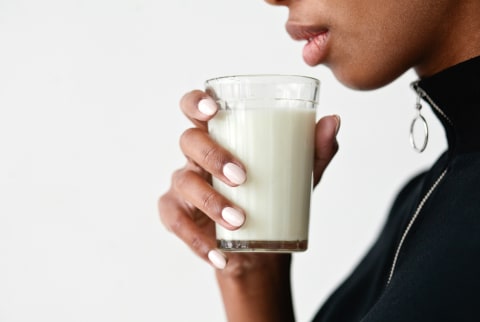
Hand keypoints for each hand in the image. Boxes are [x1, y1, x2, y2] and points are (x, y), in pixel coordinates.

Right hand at [158, 89, 338, 320]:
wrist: (262, 246)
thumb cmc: (274, 197)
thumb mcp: (298, 176)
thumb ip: (315, 149)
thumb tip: (333, 121)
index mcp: (221, 137)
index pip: (197, 108)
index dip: (197, 102)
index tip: (214, 109)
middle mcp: (197, 157)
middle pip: (189, 141)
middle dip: (212, 155)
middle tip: (242, 176)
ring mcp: (183, 185)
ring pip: (184, 183)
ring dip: (210, 202)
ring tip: (240, 219)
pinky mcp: (177, 214)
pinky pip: (177, 223)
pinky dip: (197, 241)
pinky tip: (219, 255)